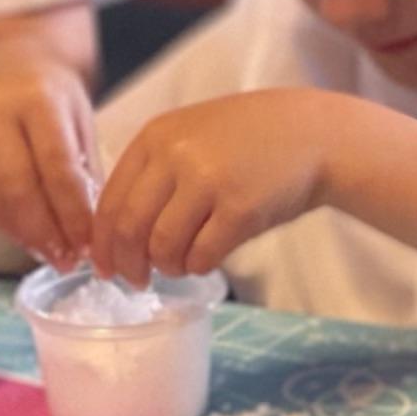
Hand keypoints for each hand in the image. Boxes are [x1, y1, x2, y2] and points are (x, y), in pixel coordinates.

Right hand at [0, 39, 97, 265]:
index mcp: (37, 96)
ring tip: (48, 254)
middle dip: (45, 231)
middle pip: (18, 185)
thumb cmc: (49, 93)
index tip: (89, 244)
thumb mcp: (78, 116)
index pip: (57, 165)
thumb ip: (85, 167)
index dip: (72, 212)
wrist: (1, 60)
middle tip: (67, 260)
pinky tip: (23, 235)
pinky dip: (1, 220)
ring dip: (21, 233)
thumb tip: (92, 230)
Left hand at [92, 91, 340, 287]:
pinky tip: (204, 260)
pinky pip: (200, 256)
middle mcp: (176, 155)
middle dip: (127, 265)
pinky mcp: (241, 210)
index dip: (101, 243)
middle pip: (129, 229)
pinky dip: (196, 267)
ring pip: (162, 247)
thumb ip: (152, 171)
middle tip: (135, 281)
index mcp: (155, 136)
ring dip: (166, 267)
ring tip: (177, 266)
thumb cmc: (249, 140)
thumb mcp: (190, 135)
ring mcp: (209, 182)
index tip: (104, 266)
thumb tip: (113, 233)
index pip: (109, 201)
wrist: (314, 134)